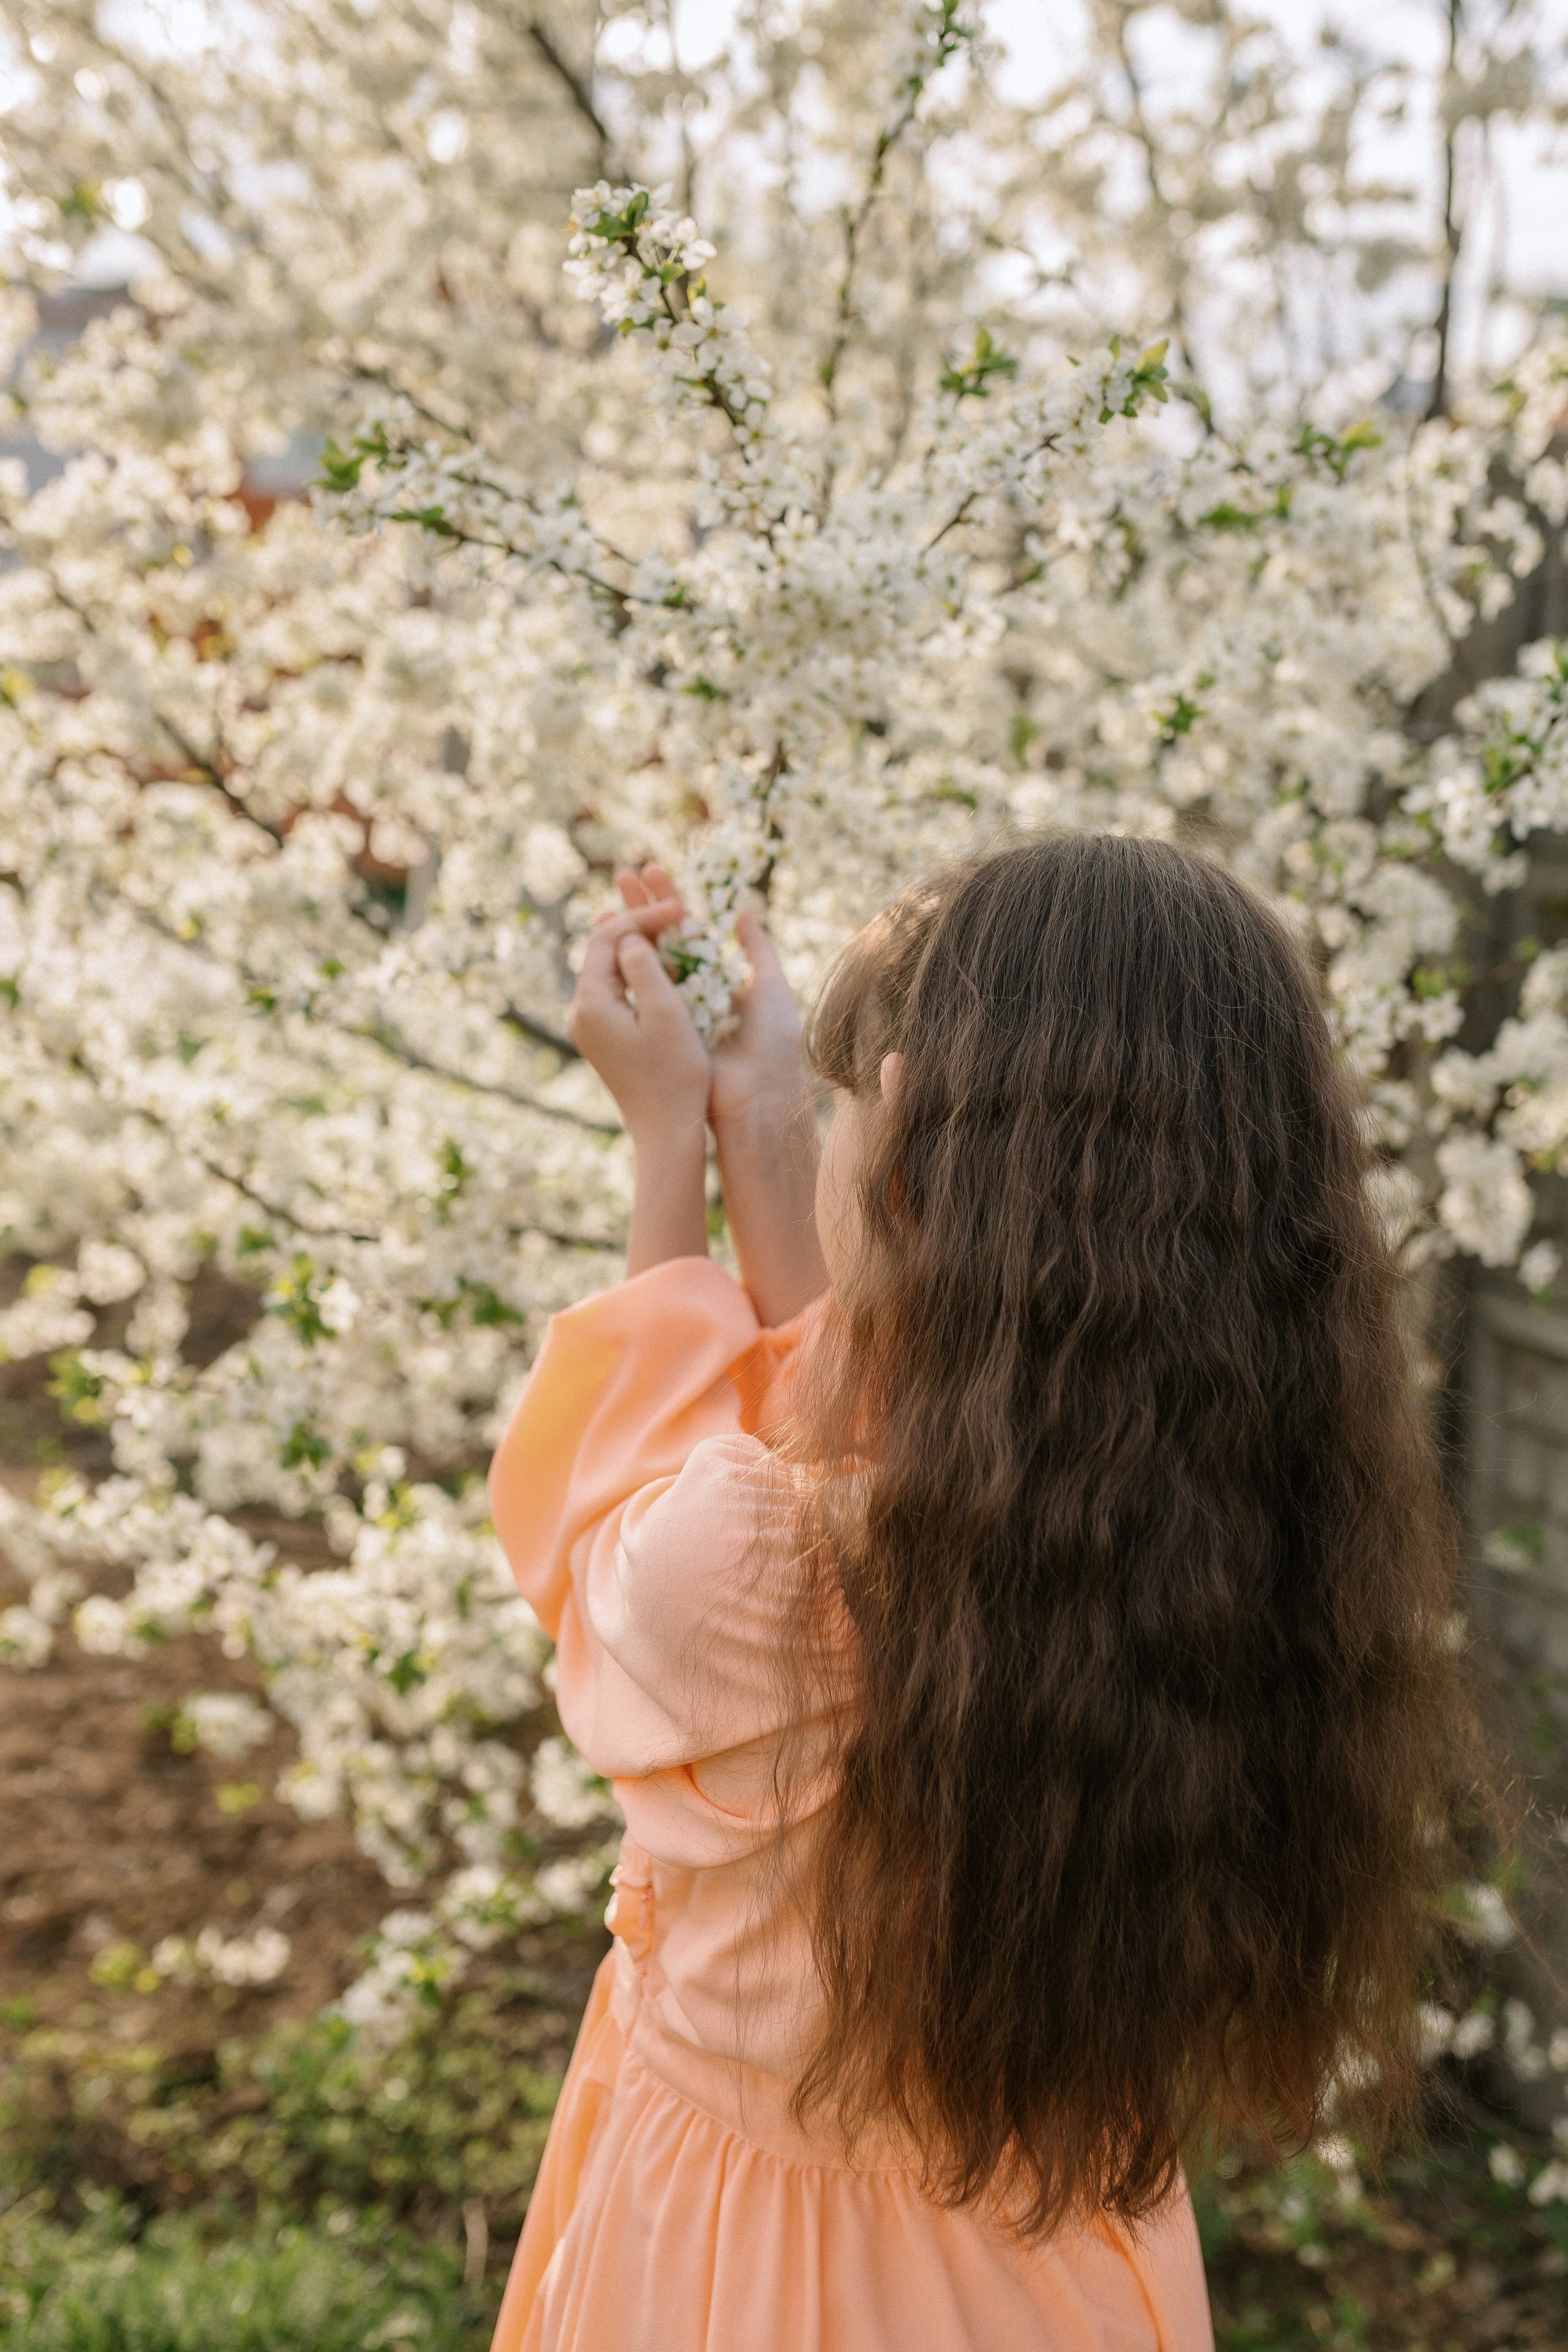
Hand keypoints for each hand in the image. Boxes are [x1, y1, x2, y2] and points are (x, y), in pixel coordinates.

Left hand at [566, 886, 707, 1144]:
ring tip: (663, 921)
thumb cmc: (675, 1074)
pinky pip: (614, 990)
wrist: (666, 1130)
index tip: (678, 907)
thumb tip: (628, 936)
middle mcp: (580, 1013)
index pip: (607, 939)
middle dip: (635, 924)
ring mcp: (589, 1027)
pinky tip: (655, 958)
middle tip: (672, 907)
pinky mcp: (602, 1038)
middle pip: (601, 950)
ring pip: (607, 969)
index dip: (642, 916)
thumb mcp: (666, 1012)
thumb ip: (644, 966)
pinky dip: (634, 970)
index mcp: (591, 1004)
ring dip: (635, 945)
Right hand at [609, 865, 809, 1137]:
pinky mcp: (660, 1031)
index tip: (653, 871)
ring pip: (647, 964)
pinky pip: (641, 994)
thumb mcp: (771, 986)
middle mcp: (694, 993)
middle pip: (662, 941)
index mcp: (719, 980)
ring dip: (629, 931)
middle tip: (622, 874)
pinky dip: (625, 968)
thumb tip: (743, 909)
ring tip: (610, 899)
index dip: (671, 901)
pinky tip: (609, 942)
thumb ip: (756, 949)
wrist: (758, 1095)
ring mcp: (673, 1012)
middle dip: (642, 908)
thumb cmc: (772, 1041)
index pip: (690, 931)